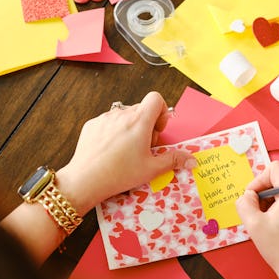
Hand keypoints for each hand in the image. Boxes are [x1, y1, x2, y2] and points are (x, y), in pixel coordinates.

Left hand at [56, 92, 194, 213]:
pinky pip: (107, 123)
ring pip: (124, 117)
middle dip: (146, 126)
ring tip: (126, 152)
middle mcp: (122, 114)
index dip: (161, 112)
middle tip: (143, 148)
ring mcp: (105, 118)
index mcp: (139, 121)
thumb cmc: (120, 174)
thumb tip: (191, 160)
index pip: (156, 98)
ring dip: (129, 129)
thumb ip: (174, 160)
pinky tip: (110, 152)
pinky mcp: (92, 125)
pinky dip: (113, 133)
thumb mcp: (152, 169)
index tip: (157, 130)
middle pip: (141, 110)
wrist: (86, 179)